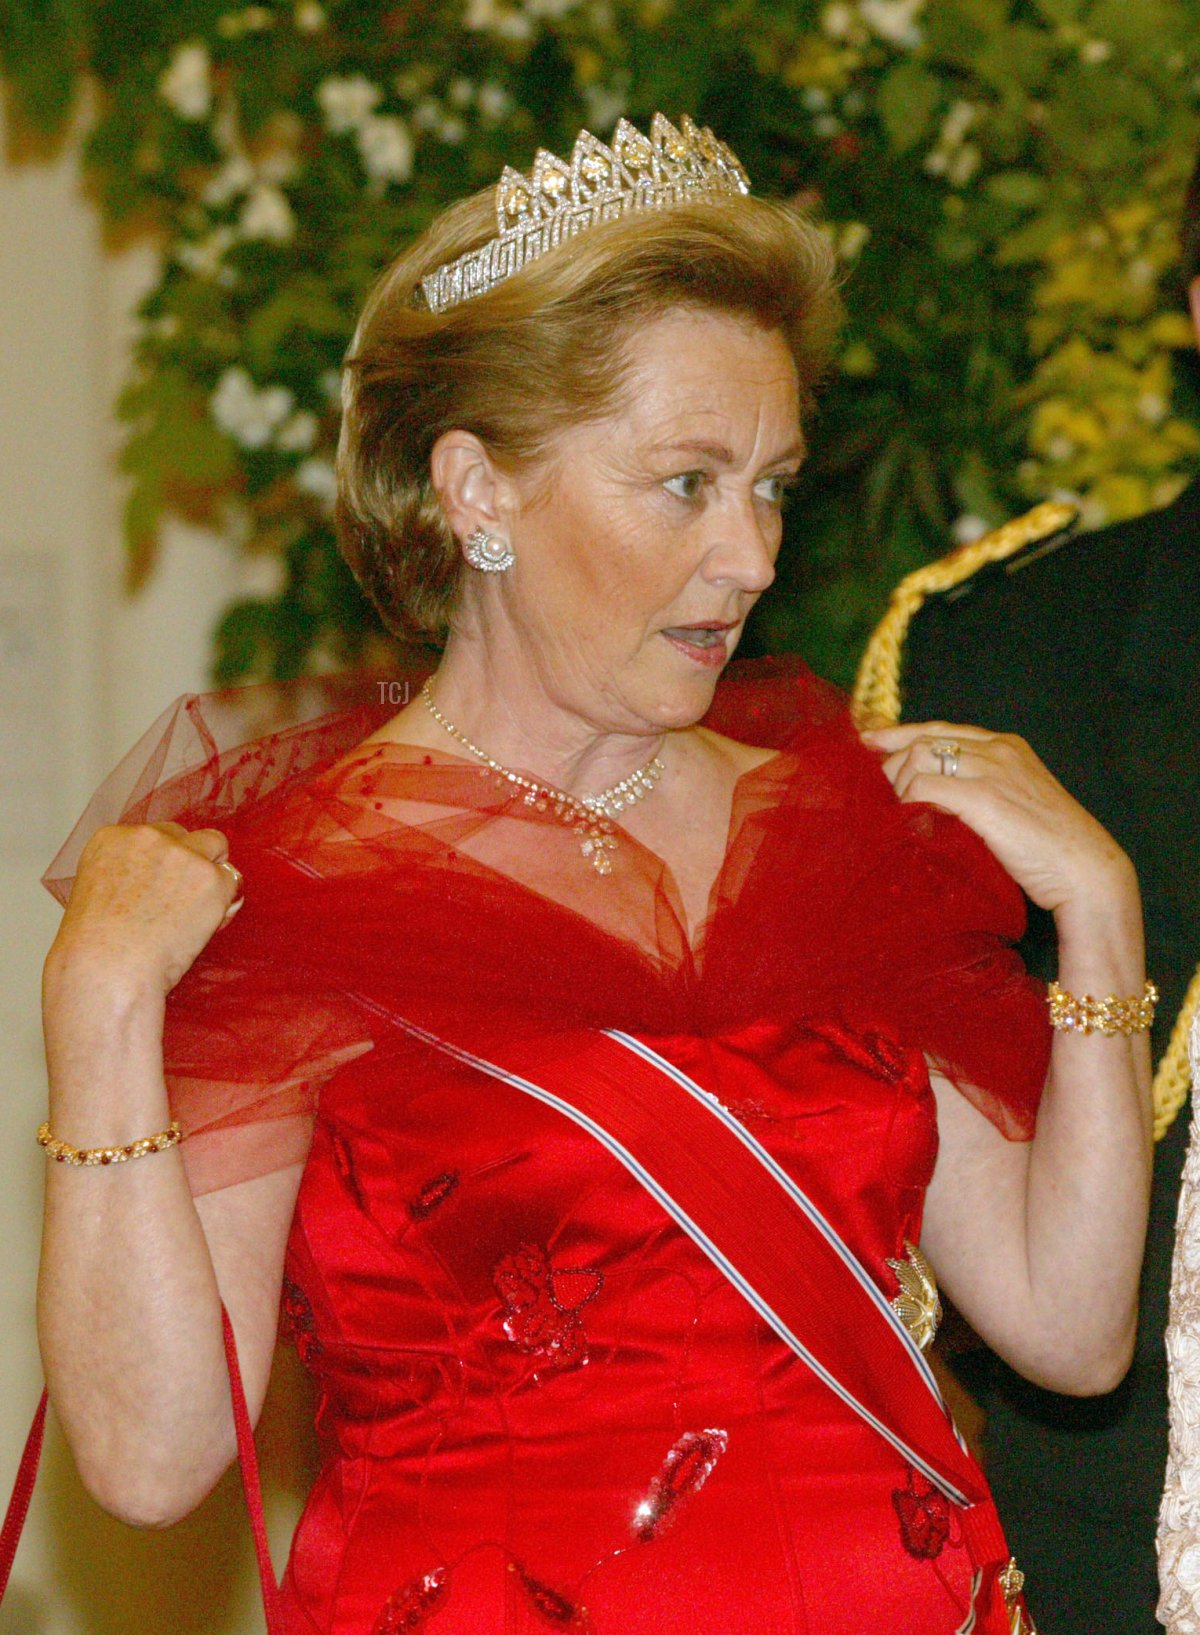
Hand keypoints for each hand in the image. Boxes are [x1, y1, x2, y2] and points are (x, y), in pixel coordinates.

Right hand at [44, 821, 243, 1003]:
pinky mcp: (210, 878)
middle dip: (188, 861)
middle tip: (181, 899)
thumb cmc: (97, 947)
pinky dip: (224, 902)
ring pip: (215, 846)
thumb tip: (163, 881)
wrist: (108, 968)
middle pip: (185, 835)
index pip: (153, 835)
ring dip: (211, 872)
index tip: (159, 887)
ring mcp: (181, 854)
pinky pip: (233, 881)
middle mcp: (147, 837)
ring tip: (198, 908)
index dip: (161, 863)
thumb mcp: (97, 893)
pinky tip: (205, 925)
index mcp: (111, 838)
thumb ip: (129, 874)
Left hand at [859, 722, 1134, 915]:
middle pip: (923, 741)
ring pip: (919, 759)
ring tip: (897, 814)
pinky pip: (926, 788)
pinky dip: (910, 803)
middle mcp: (998, 750)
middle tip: (880, 796)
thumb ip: (980, 790)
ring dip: (898, 786)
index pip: (941, 729)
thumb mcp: (1014, 804)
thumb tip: (930, 798)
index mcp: (1007, 746)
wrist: (1087, 870)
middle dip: (891, 765)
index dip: (899, 734)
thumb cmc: (1050, 849)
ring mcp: (992, 771)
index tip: (869, 740)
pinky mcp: (985, 799)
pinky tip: (909, 821)